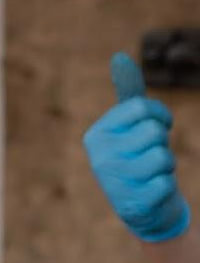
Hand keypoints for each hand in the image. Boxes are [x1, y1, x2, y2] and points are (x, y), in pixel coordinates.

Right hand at [84, 52, 189, 241]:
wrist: (142, 206)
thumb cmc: (138, 156)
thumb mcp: (131, 125)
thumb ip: (128, 93)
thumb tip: (120, 56)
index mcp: (96, 135)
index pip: (142, 108)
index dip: (159, 116)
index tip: (156, 127)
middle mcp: (100, 157)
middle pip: (154, 132)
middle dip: (161, 143)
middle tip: (149, 155)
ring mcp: (114, 182)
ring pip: (162, 156)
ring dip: (166, 164)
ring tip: (152, 173)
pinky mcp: (132, 204)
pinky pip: (165, 183)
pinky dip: (166, 186)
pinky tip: (152, 191)